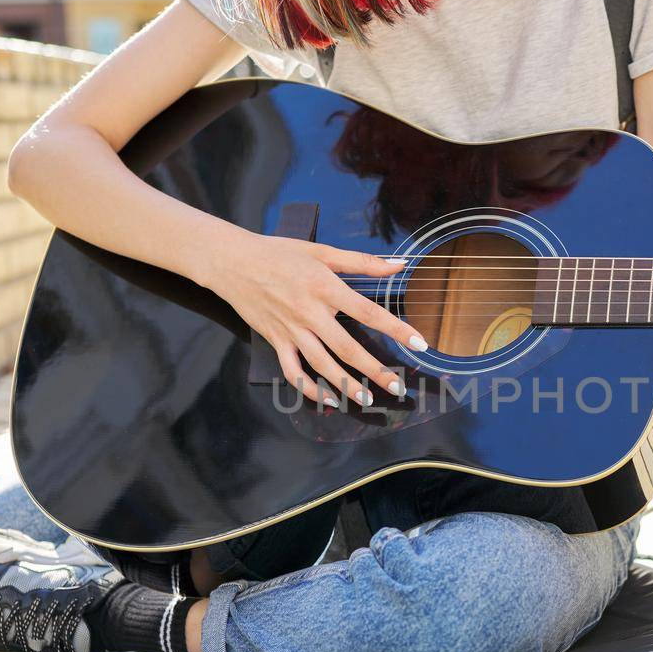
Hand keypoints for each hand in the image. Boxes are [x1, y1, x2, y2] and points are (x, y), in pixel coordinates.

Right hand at [201, 229, 426, 406]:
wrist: (232, 261)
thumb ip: (362, 261)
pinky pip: (293, 372)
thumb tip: (398, 265)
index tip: (419, 344)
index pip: (369, 313)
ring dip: (346, 386)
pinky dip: (309, 389)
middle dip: (375, 371)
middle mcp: (310, 313)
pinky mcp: (275, 341)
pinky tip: (328, 399)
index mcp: (325, 287)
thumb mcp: (321, 251)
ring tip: (367, 400)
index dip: (397, 329)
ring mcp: (291, 330)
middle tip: (397, 387)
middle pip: (348, 348)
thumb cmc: (279, 253)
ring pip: (322, 366)